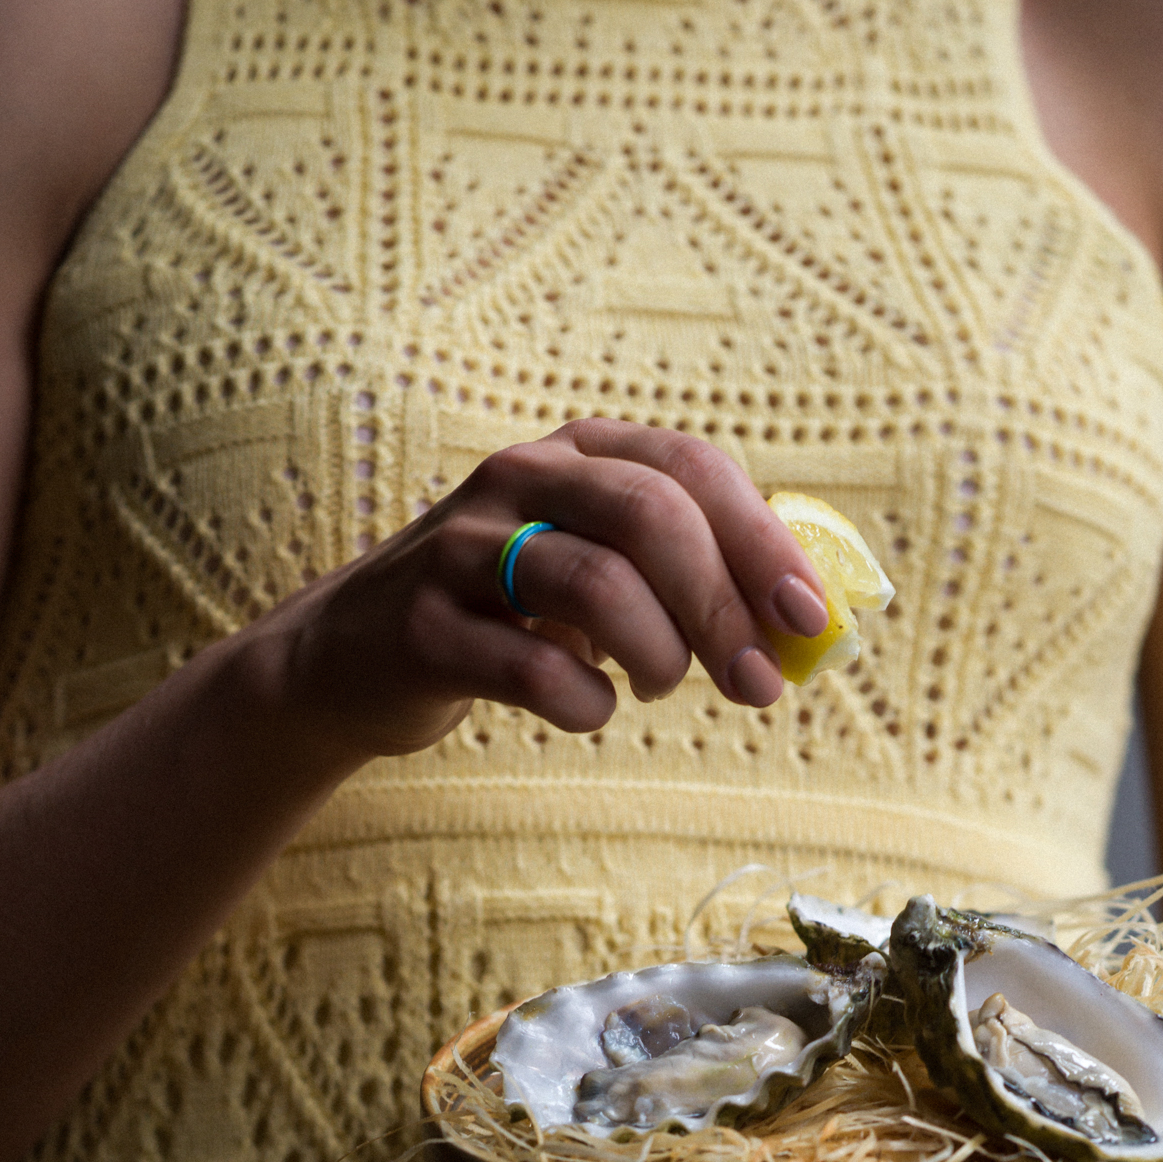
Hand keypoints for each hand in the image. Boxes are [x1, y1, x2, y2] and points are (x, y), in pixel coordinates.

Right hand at [264, 419, 832, 760]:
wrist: (354, 660)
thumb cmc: (508, 618)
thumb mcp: (597, 570)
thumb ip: (690, 577)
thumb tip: (804, 625)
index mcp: (577, 452)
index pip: (692, 469)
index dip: (762, 542)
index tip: (808, 619)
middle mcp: (519, 480)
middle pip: (652, 518)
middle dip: (723, 608)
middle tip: (758, 684)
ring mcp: (463, 549)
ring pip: (596, 584)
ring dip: (658, 655)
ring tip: (659, 689)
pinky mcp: (425, 628)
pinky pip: (532, 670)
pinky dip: (585, 704)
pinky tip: (590, 709)